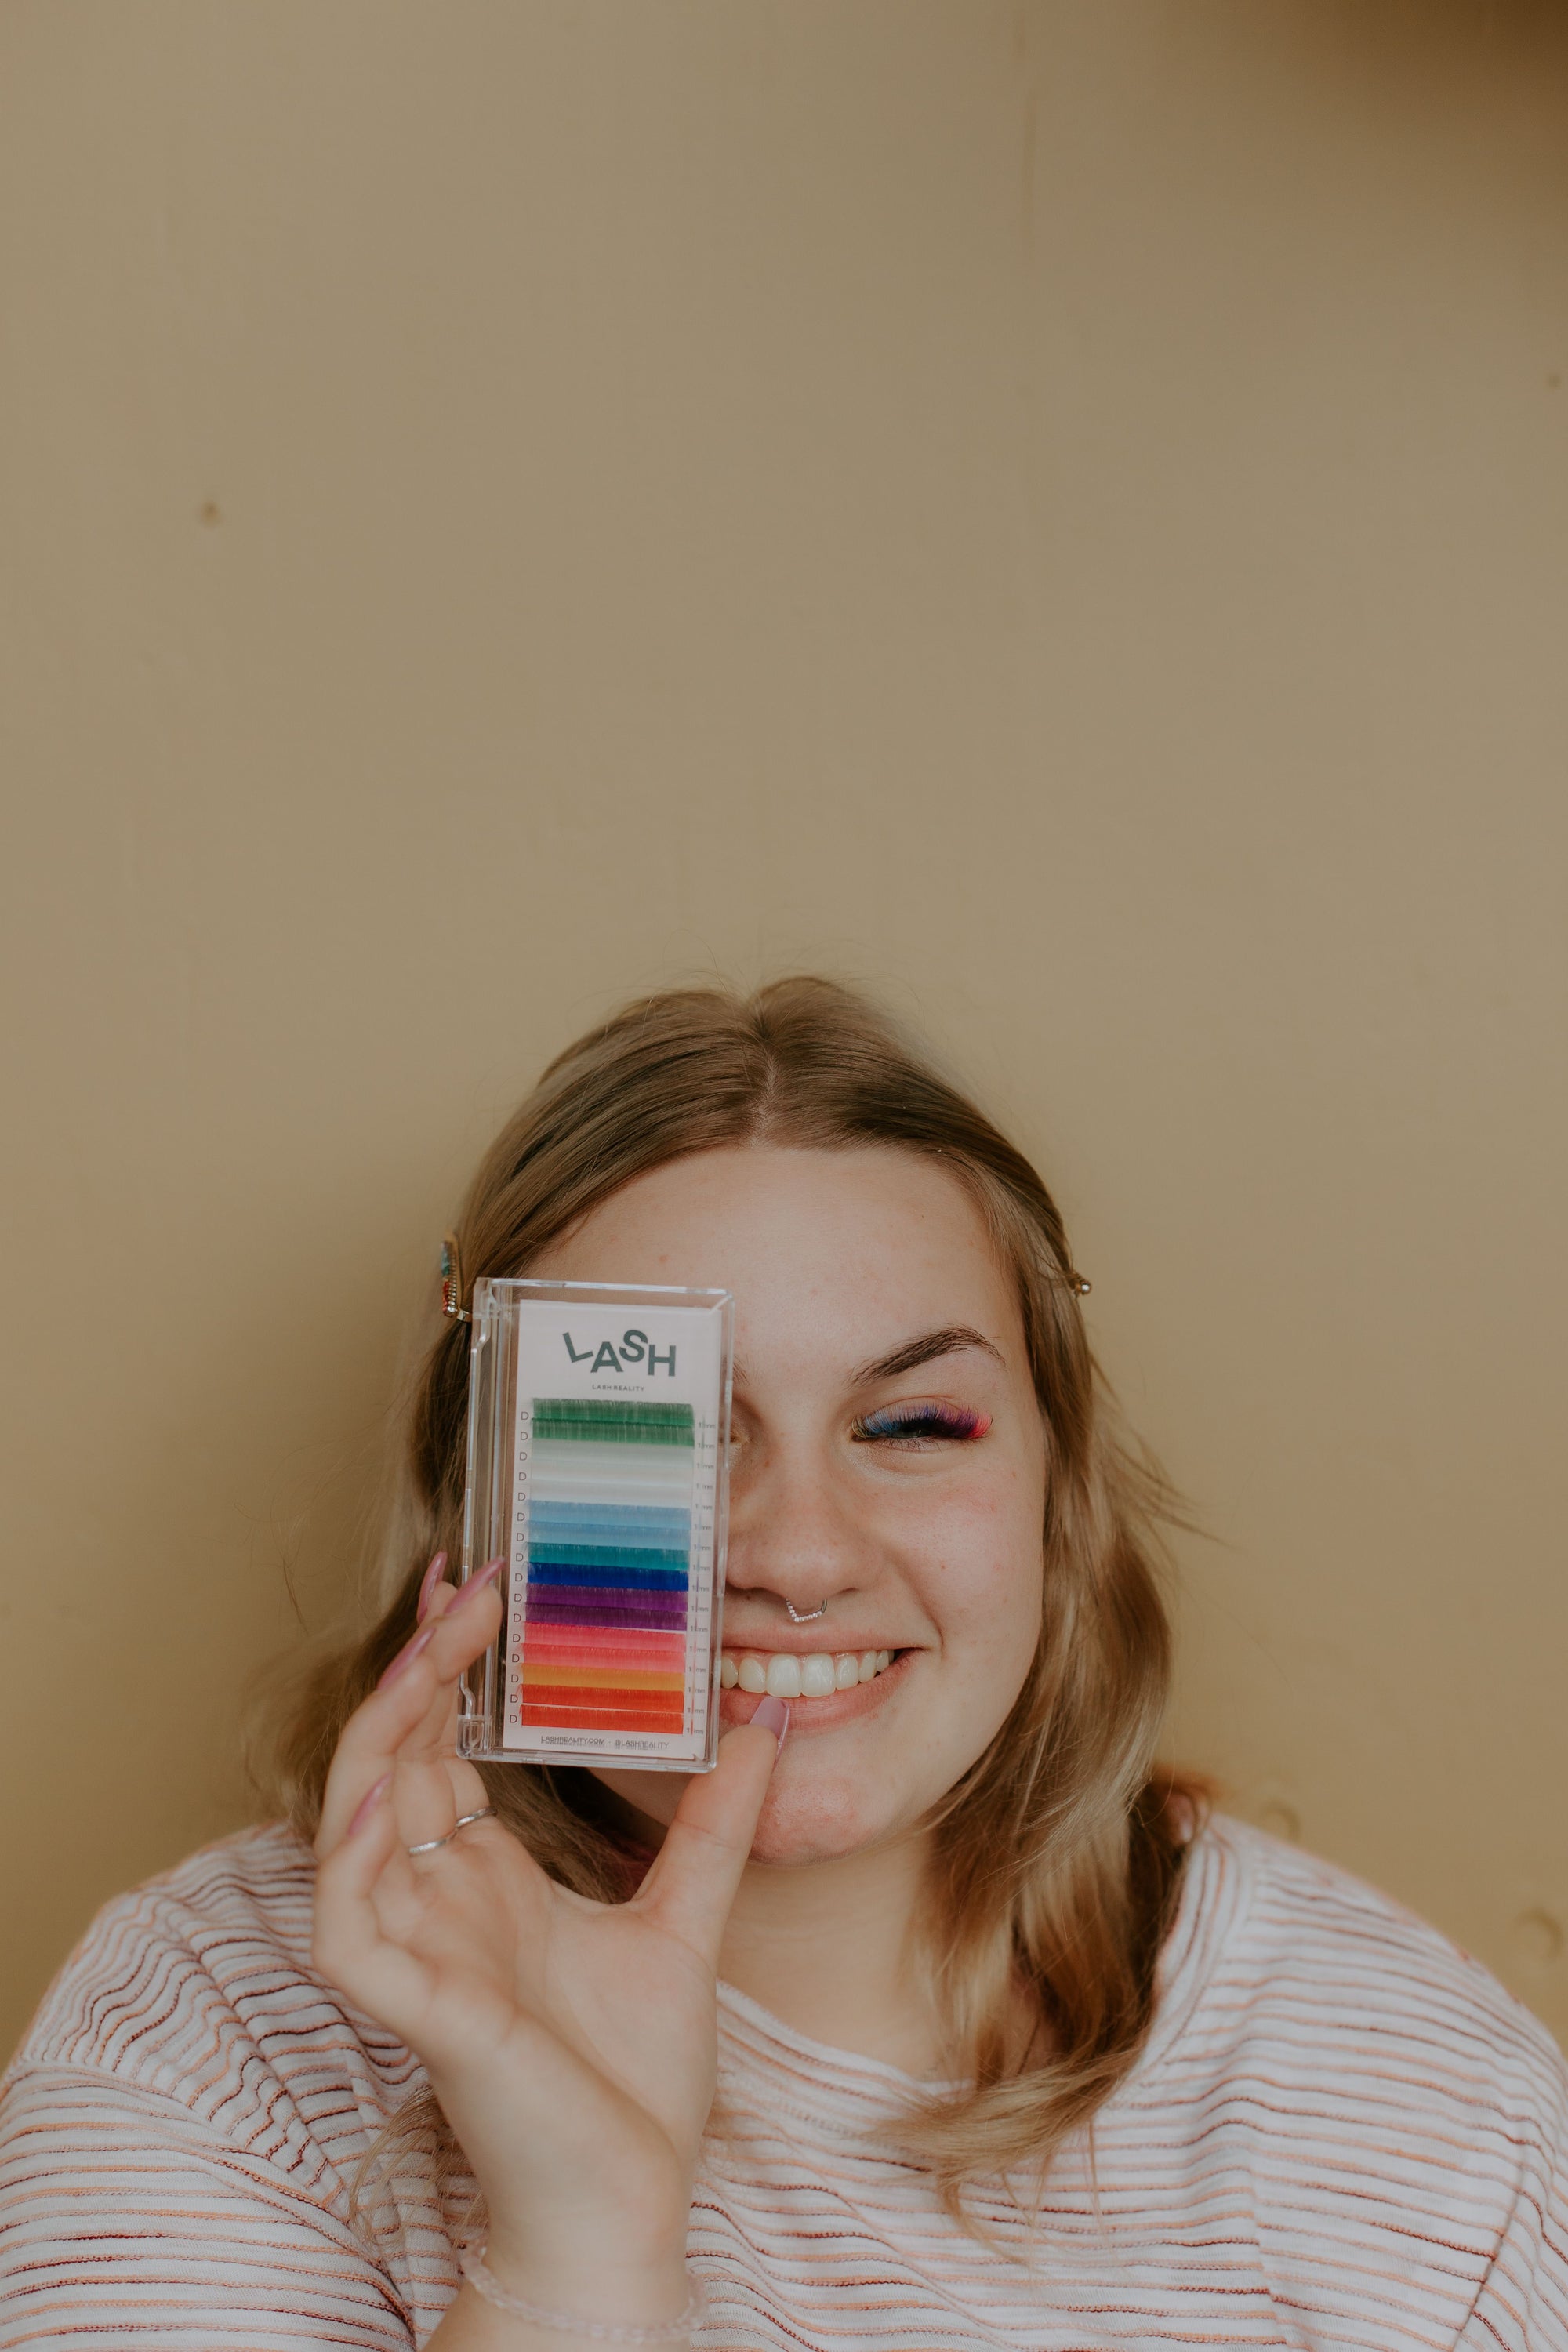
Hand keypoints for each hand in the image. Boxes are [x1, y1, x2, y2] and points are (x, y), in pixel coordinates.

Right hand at [312, 1564, 784, 2321]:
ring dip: (384, 1726)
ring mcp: (417, 1954)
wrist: (634, 2201)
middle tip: (467, 1581)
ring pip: (355, 1818)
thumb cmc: (636, 2083)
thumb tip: (768, 1729)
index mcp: (485, 1884)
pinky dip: (353, 1849)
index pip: (438, 1749)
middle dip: (421, 1665)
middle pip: (395, 1758)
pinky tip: (393, 1780)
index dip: (447, 1668)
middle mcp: (438, 1905)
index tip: (478, 1584)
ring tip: (437, 1645)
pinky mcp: (415, 2009)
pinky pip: (346, 1919)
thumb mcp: (687, 1921)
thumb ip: (715, 1826)